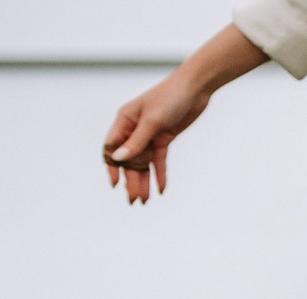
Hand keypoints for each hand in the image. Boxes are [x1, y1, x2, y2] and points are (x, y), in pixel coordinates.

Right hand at [104, 72, 210, 203]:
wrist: (195, 89)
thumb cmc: (170, 98)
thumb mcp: (152, 121)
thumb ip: (136, 141)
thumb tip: (118, 159)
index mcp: (124, 121)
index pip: (111, 147)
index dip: (112, 166)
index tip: (115, 183)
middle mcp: (133, 129)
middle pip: (128, 160)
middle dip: (129, 180)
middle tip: (132, 201)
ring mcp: (149, 135)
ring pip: (143, 163)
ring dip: (143, 181)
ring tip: (143, 201)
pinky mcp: (164, 139)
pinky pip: (159, 161)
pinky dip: (160, 174)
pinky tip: (161, 190)